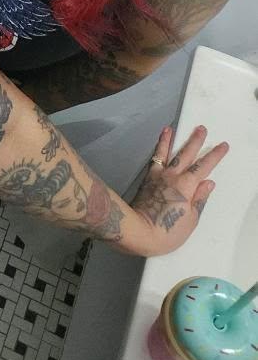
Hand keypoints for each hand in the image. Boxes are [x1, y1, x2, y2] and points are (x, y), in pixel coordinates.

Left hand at [127, 125, 227, 256]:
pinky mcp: (147, 179)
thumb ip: (199, 199)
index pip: (203, 167)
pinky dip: (157, 151)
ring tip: (170, 128)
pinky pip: (154, 161)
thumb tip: (208, 183)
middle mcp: (172, 176)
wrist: (138, 230)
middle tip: (201, 128)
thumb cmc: (167, 231)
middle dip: (195, 141)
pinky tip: (158, 147)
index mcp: (186, 186)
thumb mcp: (191, 219)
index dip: (214, 156)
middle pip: (186, 154)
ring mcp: (158, 176)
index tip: (222, 146)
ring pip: (166, 153)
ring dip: (170, 140)